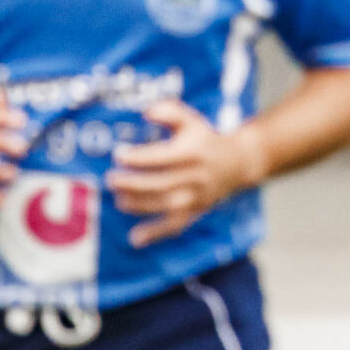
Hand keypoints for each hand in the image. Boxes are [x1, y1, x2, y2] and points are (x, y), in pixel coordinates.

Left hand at [106, 101, 268, 248]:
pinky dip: (156, 233)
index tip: (118, 155)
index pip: (161, 157)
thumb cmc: (205, 139)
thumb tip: (146, 112)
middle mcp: (196, 176)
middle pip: (159, 184)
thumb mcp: (191, 121)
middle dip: (131, 183)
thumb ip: (169, 111)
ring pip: (164, 205)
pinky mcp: (196, 211)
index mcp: (193, 152)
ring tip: (119, 199)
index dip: (137, 157)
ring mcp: (196, 196)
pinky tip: (135, 238)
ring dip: (138, 204)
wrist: (238, 163)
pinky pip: (175, 226)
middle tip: (111, 179)